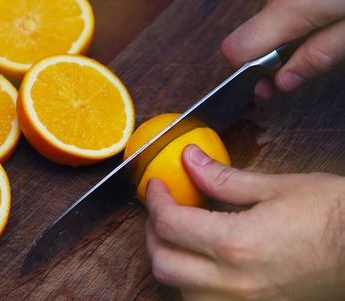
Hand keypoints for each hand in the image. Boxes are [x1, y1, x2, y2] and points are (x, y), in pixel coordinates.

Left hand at [145, 144, 344, 300]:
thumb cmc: (331, 216)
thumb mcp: (276, 187)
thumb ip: (223, 178)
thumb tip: (190, 160)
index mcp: (236, 245)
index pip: (171, 223)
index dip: (155, 200)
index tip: (156, 186)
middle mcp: (233, 283)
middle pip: (163, 263)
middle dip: (152, 231)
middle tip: (161, 209)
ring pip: (178, 290)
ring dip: (169, 259)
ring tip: (178, 234)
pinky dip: (190, 283)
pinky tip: (201, 262)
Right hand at [221, 0, 344, 101]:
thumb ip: (318, 57)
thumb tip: (283, 82)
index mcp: (291, 8)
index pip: (236, 48)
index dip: (245, 74)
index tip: (265, 90)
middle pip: (250, 35)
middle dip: (263, 61)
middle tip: (288, 78)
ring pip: (270, 22)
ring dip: (283, 43)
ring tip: (316, 49)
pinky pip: (287, 8)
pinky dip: (296, 25)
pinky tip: (321, 27)